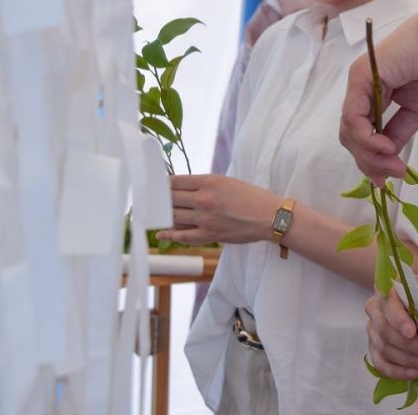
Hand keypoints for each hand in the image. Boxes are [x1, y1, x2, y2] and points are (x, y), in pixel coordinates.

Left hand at [155, 175, 278, 244]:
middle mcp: (204, 199)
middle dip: (158, 199)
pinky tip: (161, 233)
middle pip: (171, 198)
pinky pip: (183, 236)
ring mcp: (205, 218)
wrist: (269, 216)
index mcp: (209, 181)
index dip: (161, 184)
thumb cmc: (252, 197)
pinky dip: (169, 235)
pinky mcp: (209, 235)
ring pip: (174, 216)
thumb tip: (184, 190)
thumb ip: (205, 185)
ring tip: (152, 215)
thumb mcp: (227, 182)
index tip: (154, 185)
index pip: (176, 181)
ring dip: (162, 215)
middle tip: (148, 200)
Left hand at [340, 15, 417, 184]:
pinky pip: (354, 116)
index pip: (359, 133)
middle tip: (392, 175)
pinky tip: (386, 147)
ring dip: (369, 153)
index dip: (368, 159)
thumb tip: (386, 161)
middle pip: (351, 134)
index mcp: (372, 94)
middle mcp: (360, 88)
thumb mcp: (414, 114)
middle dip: (369, 161)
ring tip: (394, 164)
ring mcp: (358, 82)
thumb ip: (396, 134)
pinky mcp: (360, 77)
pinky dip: (366, 138)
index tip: (386, 180)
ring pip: (349, 129)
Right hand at [365, 277, 417, 379]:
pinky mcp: (378, 350)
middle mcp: (376, 310)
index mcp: (387, 290)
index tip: (412, 332)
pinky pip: (381, 364)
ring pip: (384, 350)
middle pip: (385, 332)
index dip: (398, 320)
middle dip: (410, 345)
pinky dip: (397, 371)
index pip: (388, 307)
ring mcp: (374, 331)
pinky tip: (415, 373)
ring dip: (409, 360)